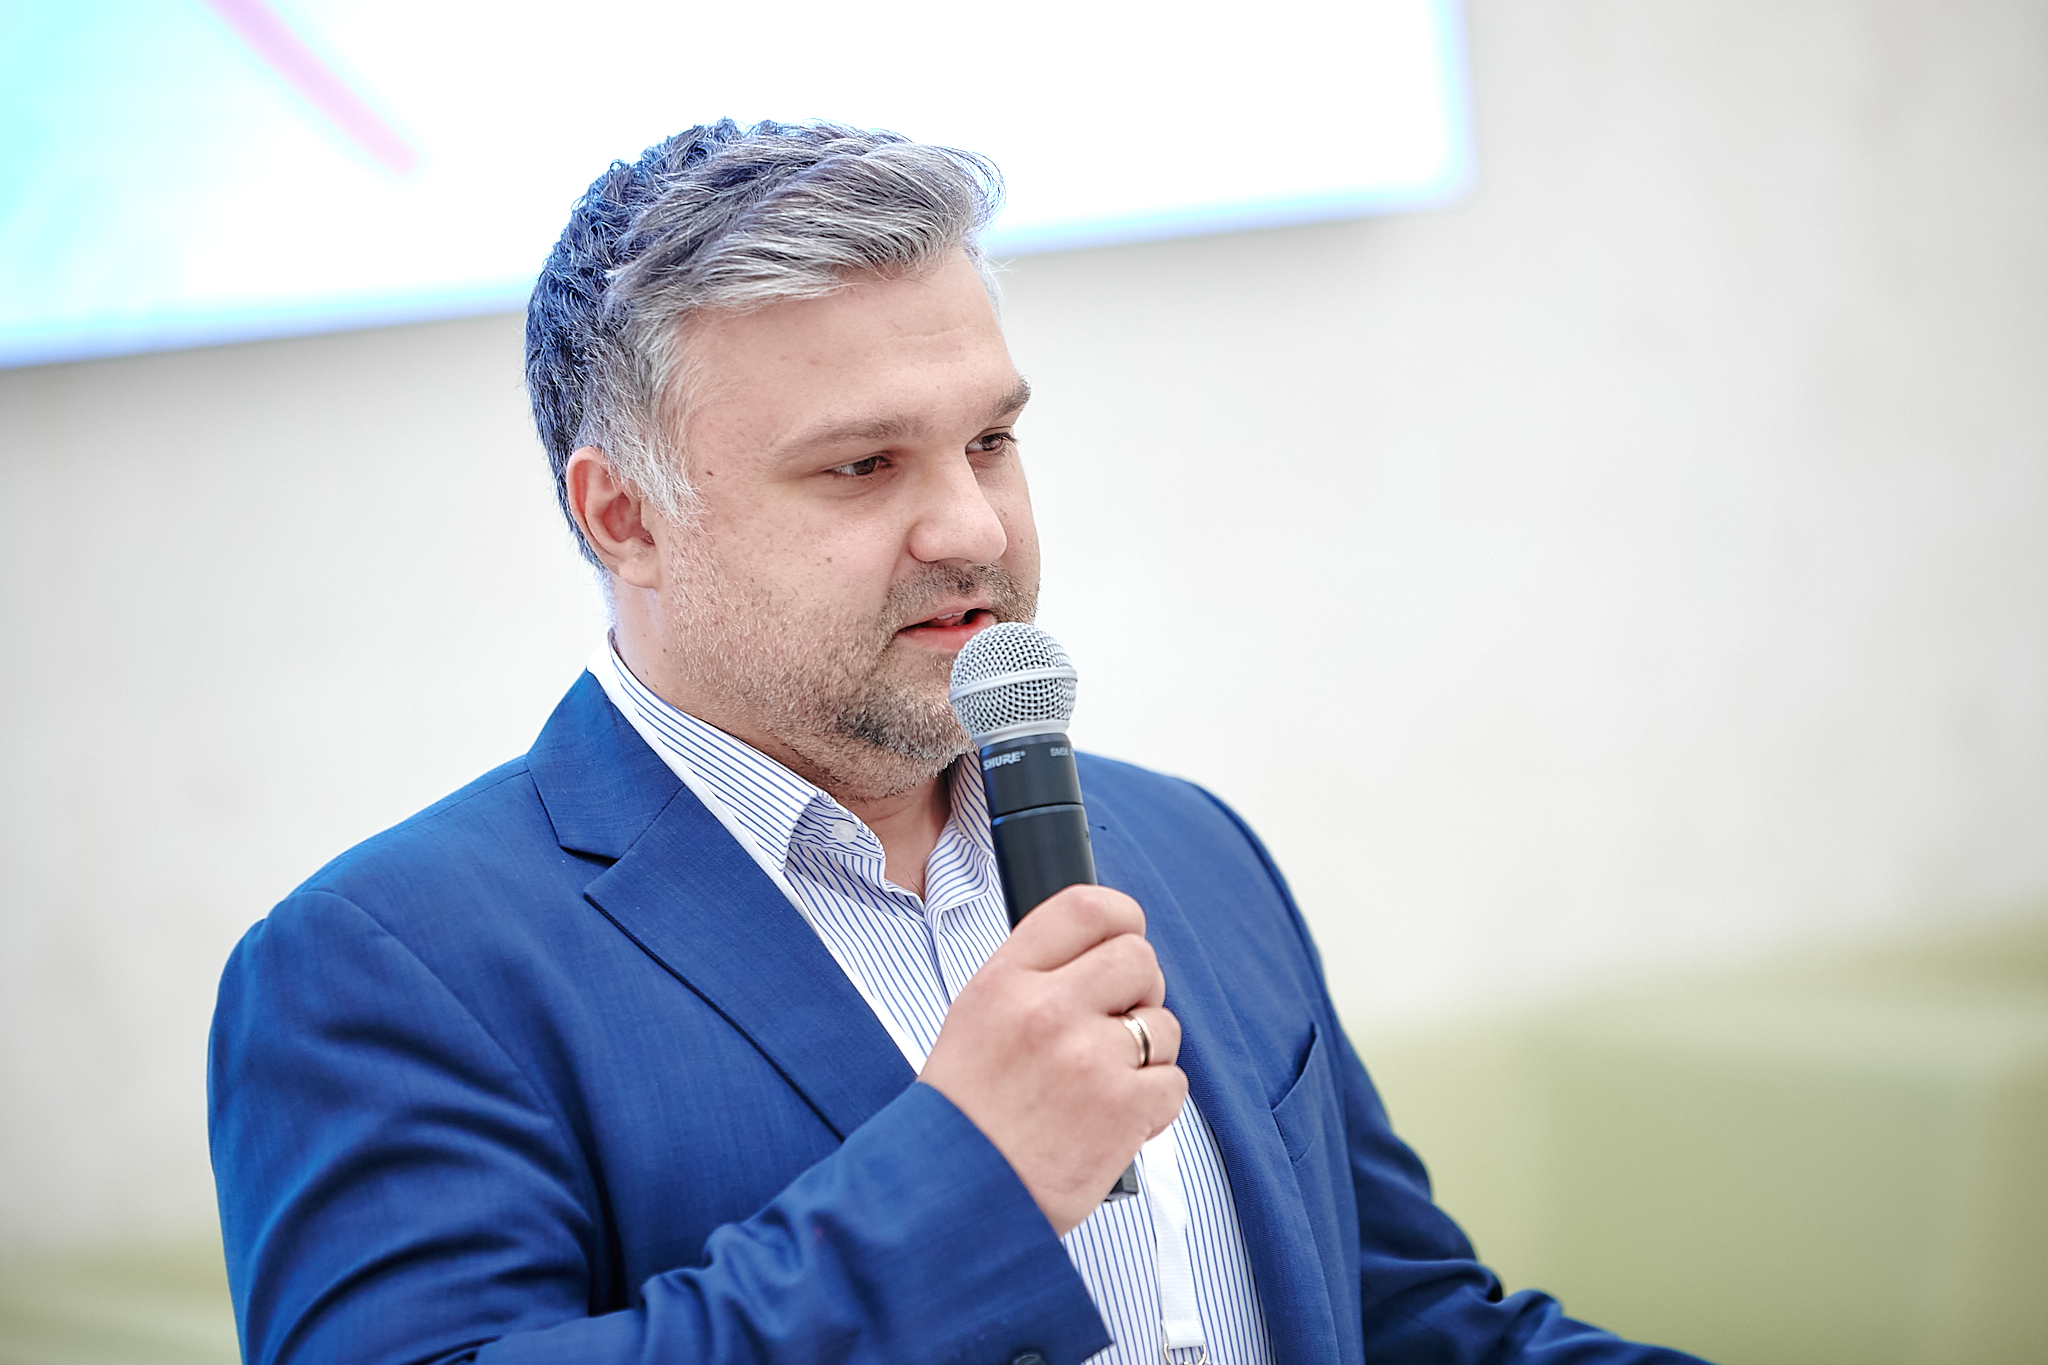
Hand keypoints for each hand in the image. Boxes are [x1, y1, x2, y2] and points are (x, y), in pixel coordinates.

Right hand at [919, 885, 1186, 1234]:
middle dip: (1139, 991)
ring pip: (1163, 1025)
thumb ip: (1032, 977)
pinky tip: (1113, 1121)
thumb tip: (1099, 952)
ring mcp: (1088, 1058)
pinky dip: (1153, 1105)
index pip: (1085, 908)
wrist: (956, 1198)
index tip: (1127, 936)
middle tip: (1116, 1025)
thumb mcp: (975, 1018)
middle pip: (1139, 958)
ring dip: (1147, 1055)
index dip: (1122, 917)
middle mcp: (1047, 1009)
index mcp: (1005, 980)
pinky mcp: (1123, 1108)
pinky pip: (1174, 1083)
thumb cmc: (966, 1114)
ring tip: (1104, 1085)